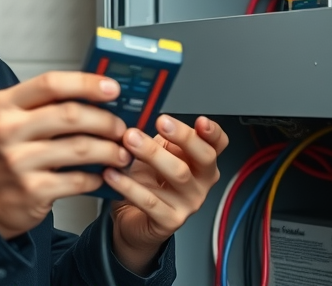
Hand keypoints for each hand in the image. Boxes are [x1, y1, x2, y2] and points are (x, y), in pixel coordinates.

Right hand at [0, 72, 132, 239]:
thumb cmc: (5, 156)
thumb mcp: (13, 121)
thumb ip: (47, 106)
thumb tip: (98, 97)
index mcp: (5, 105)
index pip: (51, 84)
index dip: (86, 83)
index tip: (112, 89)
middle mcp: (8, 130)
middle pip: (70, 115)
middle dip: (105, 121)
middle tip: (120, 128)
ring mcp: (18, 162)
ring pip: (80, 148)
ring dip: (109, 150)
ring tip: (120, 154)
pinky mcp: (31, 191)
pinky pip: (78, 180)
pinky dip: (96, 177)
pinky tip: (100, 176)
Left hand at [103, 115, 228, 274]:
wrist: (134, 219)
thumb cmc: (147, 183)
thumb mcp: (156, 153)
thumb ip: (158, 136)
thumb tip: (143, 111)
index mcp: (201, 162)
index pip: (218, 144)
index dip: (213, 132)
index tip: (200, 121)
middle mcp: (201, 183)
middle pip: (204, 157)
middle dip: (183, 136)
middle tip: (161, 122)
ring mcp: (189, 203)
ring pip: (178, 174)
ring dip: (152, 153)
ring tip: (130, 140)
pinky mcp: (170, 221)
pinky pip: (150, 200)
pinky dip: (129, 185)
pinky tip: (113, 173)